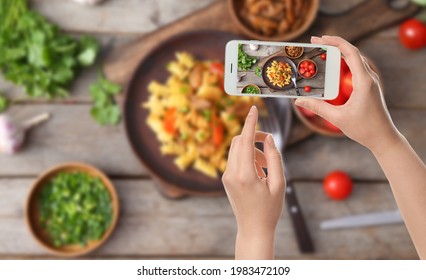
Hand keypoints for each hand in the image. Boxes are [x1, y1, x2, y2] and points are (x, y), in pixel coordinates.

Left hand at [222, 106, 285, 258]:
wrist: (253, 229)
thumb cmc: (269, 209)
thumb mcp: (279, 184)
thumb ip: (274, 158)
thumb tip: (268, 138)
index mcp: (244, 175)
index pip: (245, 141)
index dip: (250, 123)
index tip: (253, 108)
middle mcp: (231, 174)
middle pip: (238, 141)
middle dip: (253, 136)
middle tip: (268, 142)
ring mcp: (226, 176)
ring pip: (236, 149)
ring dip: (251, 148)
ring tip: (266, 164)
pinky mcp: (226, 179)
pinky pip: (235, 159)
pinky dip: (247, 157)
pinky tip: (259, 170)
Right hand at [295, 36, 400, 153]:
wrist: (383, 138)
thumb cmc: (364, 129)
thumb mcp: (337, 118)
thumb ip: (318, 107)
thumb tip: (298, 100)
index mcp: (364, 81)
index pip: (351, 53)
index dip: (335, 42)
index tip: (320, 38)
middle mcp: (369, 78)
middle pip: (352, 53)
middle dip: (333, 45)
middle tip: (315, 43)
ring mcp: (370, 82)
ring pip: (354, 60)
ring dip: (338, 53)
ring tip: (321, 51)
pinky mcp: (368, 87)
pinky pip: (355, 69)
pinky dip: (343, 63)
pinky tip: (332, 67)